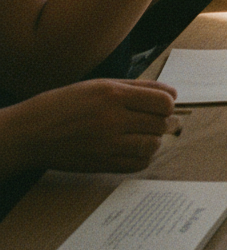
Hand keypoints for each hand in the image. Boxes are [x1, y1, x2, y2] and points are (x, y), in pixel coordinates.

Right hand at [4, 79, 176, 174]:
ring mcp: (106, 144)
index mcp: (113, 95)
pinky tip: (136, 149)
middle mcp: (112, 119)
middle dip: (163, 121)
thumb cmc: (67, 103)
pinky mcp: (101, 164)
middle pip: (160, 124)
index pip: (163, 102)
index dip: (169, 104)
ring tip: (144, 134)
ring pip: (152, 145)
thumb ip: (138, 87)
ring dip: (154, 139)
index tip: (163, 105)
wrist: (31, 132)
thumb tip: (172, 94)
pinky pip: (137, 164)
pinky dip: (144, 157)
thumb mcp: (101, 84)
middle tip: (153, 119)